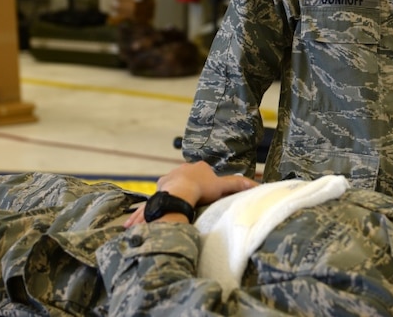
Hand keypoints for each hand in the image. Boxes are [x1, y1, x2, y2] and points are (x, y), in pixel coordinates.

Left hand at [124, 161, 258, 226]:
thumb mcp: (222, 187)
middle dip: (184, 188)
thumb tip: (257, 185)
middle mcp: (179, 171)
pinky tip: (135, 224)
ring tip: (161, 214)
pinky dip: (143, 215)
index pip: (201, 172)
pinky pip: (149, 206)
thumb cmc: (202, 189)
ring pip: (165, 192)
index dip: (204, 182)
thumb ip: (239, 185)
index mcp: (196, 168)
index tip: (206, 192)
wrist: (181, 193)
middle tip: (188, 202)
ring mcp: (165, 181)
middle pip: (183, 180)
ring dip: (163, 201)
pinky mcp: (155, 195)